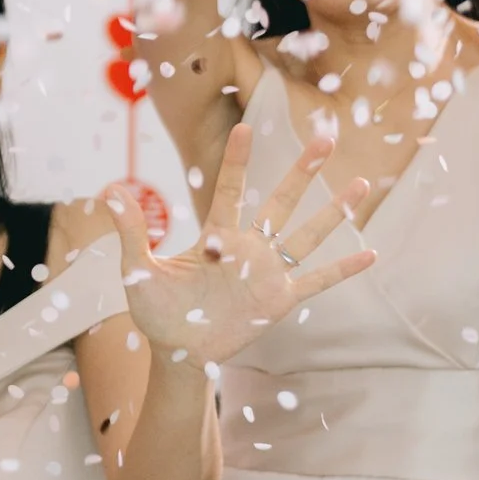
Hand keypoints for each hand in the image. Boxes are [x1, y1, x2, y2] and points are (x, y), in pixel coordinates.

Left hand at [108, 124, 375, 365]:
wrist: (177, 353)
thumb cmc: (156, 311)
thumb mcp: (138, 269)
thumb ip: (131, 231)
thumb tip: (108, 190)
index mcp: (217, 235)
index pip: (230, 189)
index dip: (237, 160)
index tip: (244, 127)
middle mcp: (248, 247)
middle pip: (281, 201)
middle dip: (302, 171)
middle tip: (325, 138)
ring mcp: (268, 272)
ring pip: (308, 234)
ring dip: (335, 211)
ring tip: (362, 183)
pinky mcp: (280, 300)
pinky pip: (318, 280)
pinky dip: (344, 269)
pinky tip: (370, 253)